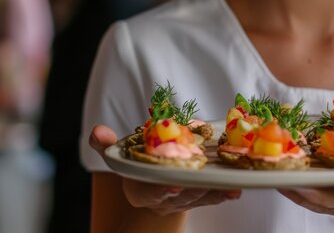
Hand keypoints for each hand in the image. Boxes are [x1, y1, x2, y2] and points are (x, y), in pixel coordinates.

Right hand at [90, 125, 241, 214]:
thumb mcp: (117, 154)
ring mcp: (181, 201)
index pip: (149, 193)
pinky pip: (211, 199)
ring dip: (214, 192)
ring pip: (198, 198)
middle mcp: (161, 200)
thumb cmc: (134, 164)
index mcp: (139, 190)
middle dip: (194, 190)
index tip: (173, 185)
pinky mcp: (198, 198)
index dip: (161, 190)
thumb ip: (105, 145)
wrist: (151, 182)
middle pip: (179, 196)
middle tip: (207, 181)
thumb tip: (97, 131)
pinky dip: (223, 194)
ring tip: (228, 185)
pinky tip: (236, 190)